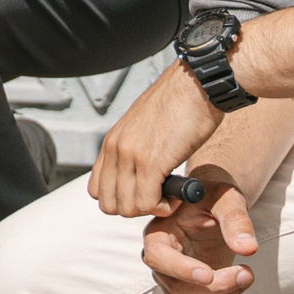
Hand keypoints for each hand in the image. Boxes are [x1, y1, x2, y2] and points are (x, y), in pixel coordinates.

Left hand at [90, 61, 223, 217]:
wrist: (196, 86)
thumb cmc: (179, 104)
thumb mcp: (143, 127)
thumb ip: (133, 149)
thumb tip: (135, 173)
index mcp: (111, 141)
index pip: (96, 190)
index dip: (120, 199)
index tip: (143, 193)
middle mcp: (116, 149)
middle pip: (109, 204)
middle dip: (135, 208)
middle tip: (158, 197)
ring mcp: (131, 155)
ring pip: (128, 208)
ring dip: (152, 208)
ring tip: (171, 193)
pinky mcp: (152, 161)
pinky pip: (148, 202)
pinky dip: (165, 206)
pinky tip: (178, 193)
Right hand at [141, 176, 260, 293]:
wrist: (215, 205)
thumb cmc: (215, 197)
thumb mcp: (226, 199)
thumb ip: (236, 220)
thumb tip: (248, 249)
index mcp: (159, 233)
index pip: (158, 258)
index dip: (181, 269)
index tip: (209, 273)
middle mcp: (159, 260)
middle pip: (176, 287)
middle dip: (215, 286)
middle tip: (247, 272)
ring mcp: (171, 280)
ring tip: (247, 276)